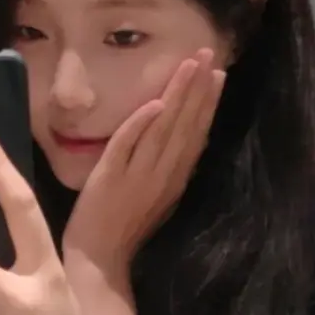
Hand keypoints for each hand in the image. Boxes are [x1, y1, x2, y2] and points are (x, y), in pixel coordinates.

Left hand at [62, 50, 224, 283]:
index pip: (196, 134)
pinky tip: (156, 103)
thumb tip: (187, 141)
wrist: (96, 261)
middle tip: (210, 53)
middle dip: (199, 88)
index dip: (208, 103)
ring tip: (191, 65)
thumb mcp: (157, 199)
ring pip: (163, 129)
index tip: (219, 74)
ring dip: (178, 95)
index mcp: (174, 180)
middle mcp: (162, 176)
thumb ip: (170, 170)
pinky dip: (142, 124)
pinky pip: (127, 146)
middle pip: (186, 125)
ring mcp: (137, 177)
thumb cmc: (122, 229)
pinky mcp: (110, 178)